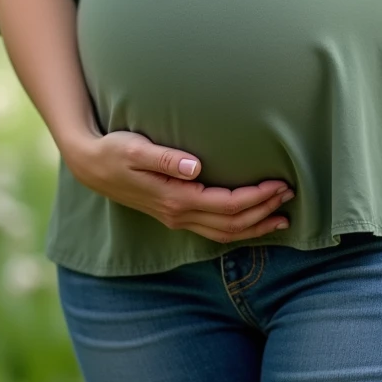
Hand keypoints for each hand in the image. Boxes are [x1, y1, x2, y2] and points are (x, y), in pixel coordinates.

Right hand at [61, 129, 293, 242]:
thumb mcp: (135, 148)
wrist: (91, 165)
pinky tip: (253, 222)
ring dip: (255, 227)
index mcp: (175, 199)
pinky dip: (238, 230)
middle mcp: (178, 214)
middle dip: (264, 211)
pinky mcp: (175, 214)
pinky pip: (214, 231)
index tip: (279, 184)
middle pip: (232, 223)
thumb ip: (165, 158)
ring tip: (283, 217)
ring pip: (225, 233)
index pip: (227, 205)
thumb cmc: (115, 150)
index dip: (257, 198)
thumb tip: (194, 167)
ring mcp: (176, 218)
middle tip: (290, 194)